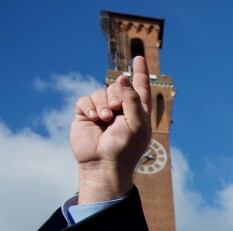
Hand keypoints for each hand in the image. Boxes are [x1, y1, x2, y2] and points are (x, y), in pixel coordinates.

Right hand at [72, 56, 151, 202]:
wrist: (103, 164)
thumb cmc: (125, 148)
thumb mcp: (136, 123)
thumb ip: (132, 99)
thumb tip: (122, 78)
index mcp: (137, 112)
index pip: (140, 88)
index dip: (140, 73)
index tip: (139, 57)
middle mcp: (120, 110)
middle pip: (117, 87)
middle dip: (116, 94)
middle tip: (116, 110)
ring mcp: (102, 112)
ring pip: (100, 92)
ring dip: (103, 103)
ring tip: (105, 118)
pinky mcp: (86, 115)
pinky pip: (85, 99)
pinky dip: (89, 106)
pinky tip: (94, 117)